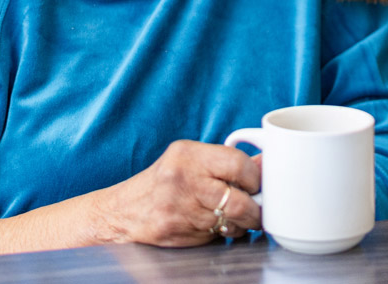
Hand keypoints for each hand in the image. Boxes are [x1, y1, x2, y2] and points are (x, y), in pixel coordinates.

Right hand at [0, 140, 262, 256]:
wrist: (119, 214)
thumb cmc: (161, 185)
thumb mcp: (190, 163)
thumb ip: (227, 163)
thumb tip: (268, 162)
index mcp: (188, 153)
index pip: (238, 162)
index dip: (256, 177)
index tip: (258, 184)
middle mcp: (182, 176)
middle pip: (239, 194)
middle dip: (255, 206)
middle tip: (257, 208)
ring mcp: (177, 204)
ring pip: (230, 217)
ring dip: (242, 222)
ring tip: (237, 219)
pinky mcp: (174, 228)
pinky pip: (215, 233)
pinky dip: (223, 233)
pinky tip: (215, 228)